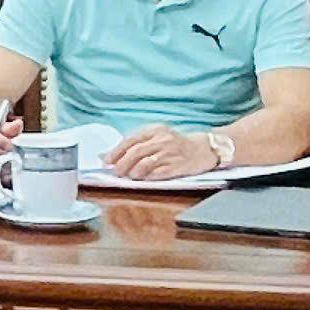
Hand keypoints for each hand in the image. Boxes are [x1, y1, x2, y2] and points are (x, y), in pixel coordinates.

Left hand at [104, 124, 218, 180]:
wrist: (203, 149)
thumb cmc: (175, 145)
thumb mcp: (156, 138)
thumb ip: (133, 145)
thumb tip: (105, 155)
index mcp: (155, 130)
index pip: (130, 140)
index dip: (116, 152)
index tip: (106, 162)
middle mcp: (162, 140)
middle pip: (136, 152)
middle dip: (122, 164)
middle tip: (116, 173)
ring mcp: (171, 153)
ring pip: (146, 163)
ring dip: (133, 172)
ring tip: (129, 176)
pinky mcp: (178, 166)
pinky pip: (159, 173)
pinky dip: (148, 177)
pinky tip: (144, 179)